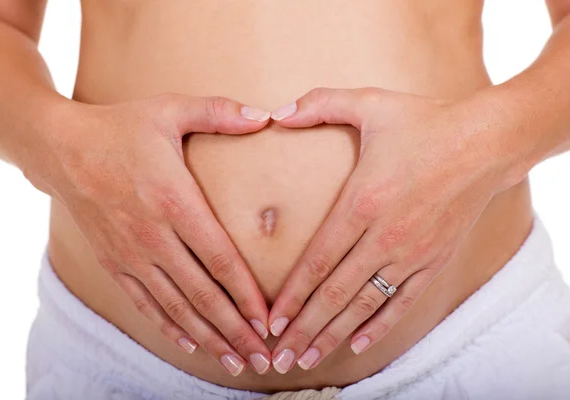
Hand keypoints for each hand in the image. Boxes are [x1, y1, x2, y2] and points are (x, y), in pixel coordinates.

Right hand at [25, 94, 273, 375]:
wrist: (62, 149)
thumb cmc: (121, 128)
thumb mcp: (171, 109)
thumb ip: (220, 112)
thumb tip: (268, 116)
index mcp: (174, 201)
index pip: (221, 260)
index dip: (248, 295)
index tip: (270, 320)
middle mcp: (153, 237)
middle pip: (203, 295)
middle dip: (236, 330)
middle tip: (264, 357)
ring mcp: (132, 255)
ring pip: (177, 308)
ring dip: (209, 337)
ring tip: (236, 361)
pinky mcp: (115, 263)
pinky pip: (145, 304)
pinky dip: (169, 327)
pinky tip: (190, 344)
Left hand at [267, 87, 515, 372]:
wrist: (487, 141)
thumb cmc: (425, 122)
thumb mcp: (370, 103)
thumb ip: (319, 104)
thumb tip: (276, 112)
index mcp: (363, 202)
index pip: (318, 261)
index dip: (291, 295)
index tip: (270, 320)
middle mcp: (385, 236)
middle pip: (335, 294)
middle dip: (304, 328)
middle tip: (279, 357)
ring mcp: (412, 253)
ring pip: (365, 305)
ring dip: (334, 334)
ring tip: (309, 358)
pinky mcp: (434, 261)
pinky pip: (403, 302)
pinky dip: (380, 326)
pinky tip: (358, 344)